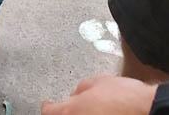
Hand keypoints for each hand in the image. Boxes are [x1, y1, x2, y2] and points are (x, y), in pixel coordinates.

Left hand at [41, 74, 156, 114]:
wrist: (146, 110)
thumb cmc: (124, 97)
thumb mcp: (96, 81)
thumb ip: (80, 89)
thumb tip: (75, 94)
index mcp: (70, 110)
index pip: (48, 111)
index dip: (47, 106)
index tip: (47, 103)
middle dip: (63, 112)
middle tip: (66, 107)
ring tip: (86, 109)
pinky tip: (96, 113)